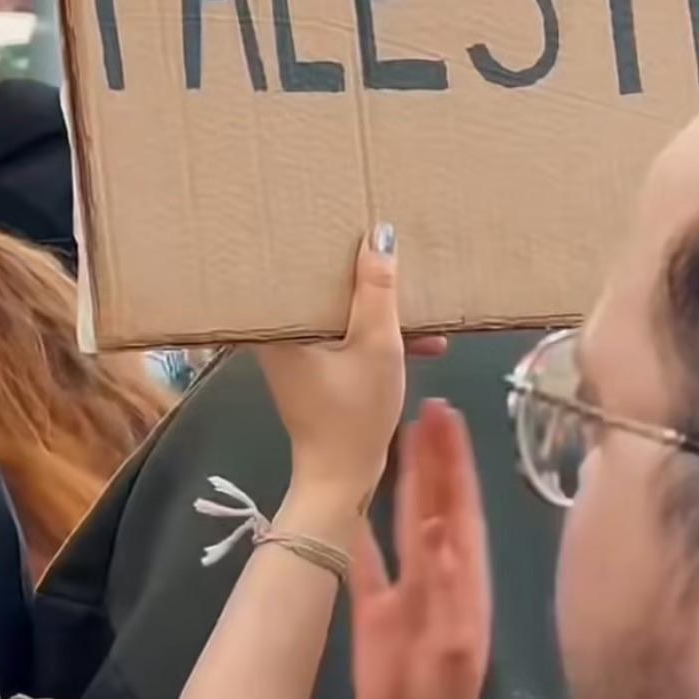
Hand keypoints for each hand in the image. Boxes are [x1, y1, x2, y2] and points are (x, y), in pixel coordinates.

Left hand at [256, 229, 406, 509]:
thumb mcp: (377, 345)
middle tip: (389, 249)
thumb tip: (379, 234)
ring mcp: (297, 353)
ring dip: (378, 311)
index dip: (322, 242)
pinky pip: (345, 336)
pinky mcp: (315, 369)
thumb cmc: (354, 414)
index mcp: (278, 325)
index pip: (294, 266)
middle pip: (320, 287)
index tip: (347, 220)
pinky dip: (376, 335)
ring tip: (419, 300)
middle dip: (361, 275)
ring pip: (339, 313)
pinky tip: (419, 338)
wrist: (344, 477)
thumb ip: (379, 290)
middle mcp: (278, 334)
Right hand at [352, 399, 491, 698]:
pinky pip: (364, 561)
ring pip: (402, 522)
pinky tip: (345, 500)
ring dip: (401, 481)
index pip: (459, 506)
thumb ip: (448, 590)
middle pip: (433, 502)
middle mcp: (439, 576)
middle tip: (425, 405)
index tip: (447, 414)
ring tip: (396, 436)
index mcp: (464, 579)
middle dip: (432, 456)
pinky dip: (356, 529)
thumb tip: (441, 529)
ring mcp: (406, 592)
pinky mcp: (373, 613)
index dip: (454, 461)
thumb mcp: (451, 648)